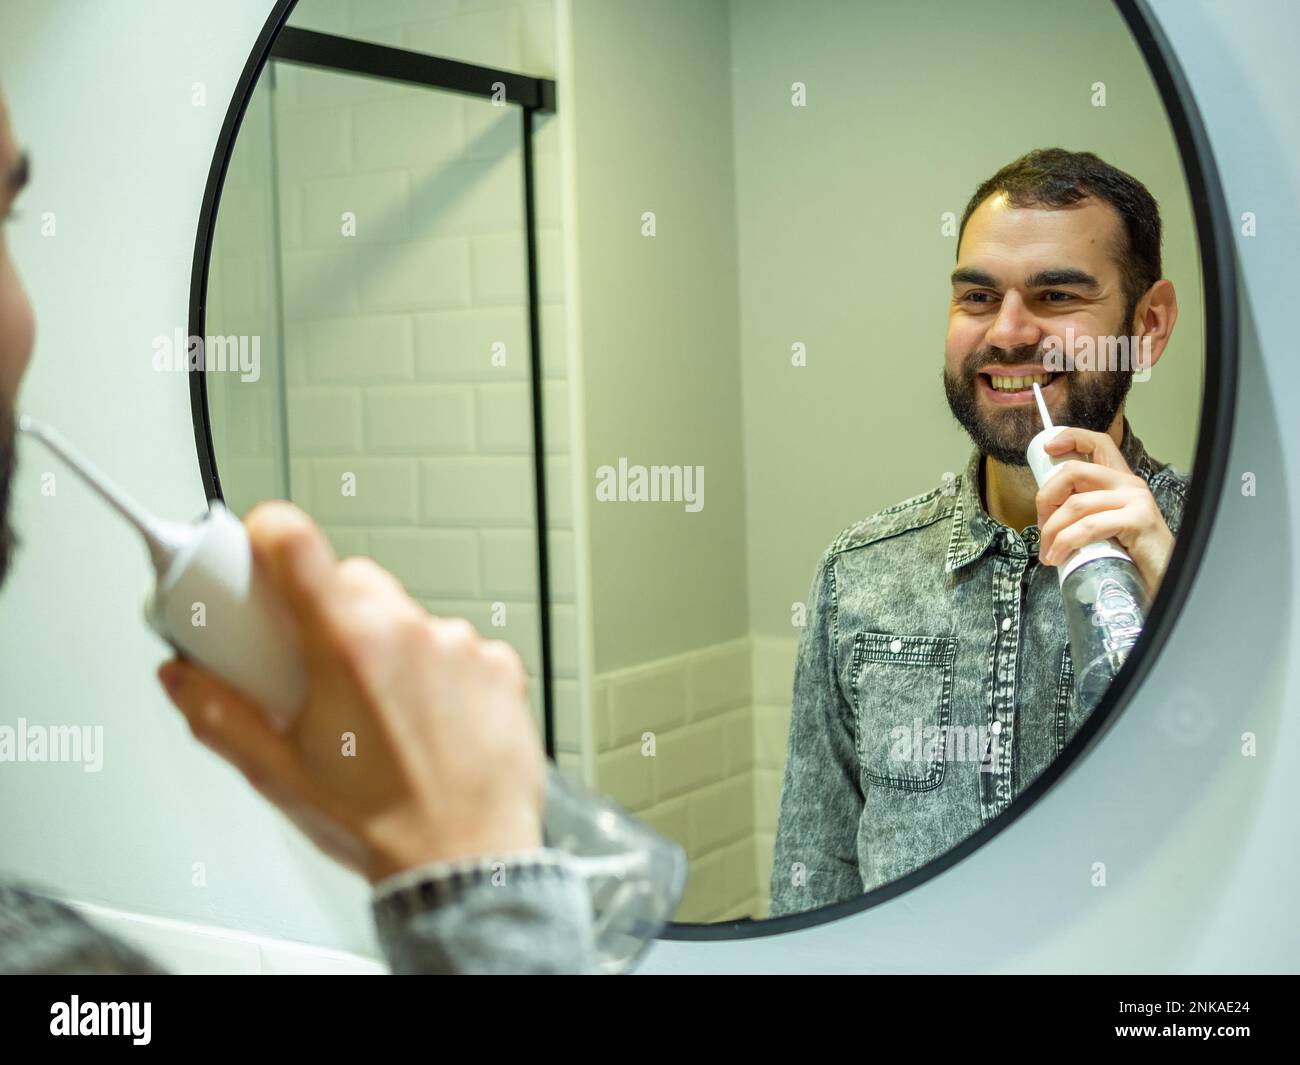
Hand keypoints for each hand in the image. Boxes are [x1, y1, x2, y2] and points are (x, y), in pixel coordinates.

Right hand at [156, 501, 544, 883]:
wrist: (466, 861)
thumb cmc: (380, 824)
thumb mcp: (279, 774)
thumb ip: (219, 715)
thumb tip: (181, 678)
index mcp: (347, 647)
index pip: (296, 541)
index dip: (269, 534)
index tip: (258, 546)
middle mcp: (410, 632)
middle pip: (353, 582)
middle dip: (328, 613)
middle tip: (318, 668)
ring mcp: (462, 645)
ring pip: (408, 618)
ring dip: (389, 648)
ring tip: (384, 715)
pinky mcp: (501, 666)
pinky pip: (459, 648)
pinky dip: (442, 673)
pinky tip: (433, 722)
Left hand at [1035, 427, 1173, 597]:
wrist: (1164, 579)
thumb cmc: (1132, 556)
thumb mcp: (1106, 527)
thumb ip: (1086, 514)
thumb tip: (1048, 518)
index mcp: (1120, 482)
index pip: (1098, 443)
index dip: (1070, 438)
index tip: (1048, 450)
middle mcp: (1129, 485)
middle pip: (1074, 472)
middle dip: (1046, 498)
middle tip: (1042, 528)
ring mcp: (1135, 500)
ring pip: (1076, 504)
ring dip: (1052, 531)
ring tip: (1048, 553)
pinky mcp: (1137, 520)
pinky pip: (1089, 526)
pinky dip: (1066, 542)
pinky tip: (1059, 557)